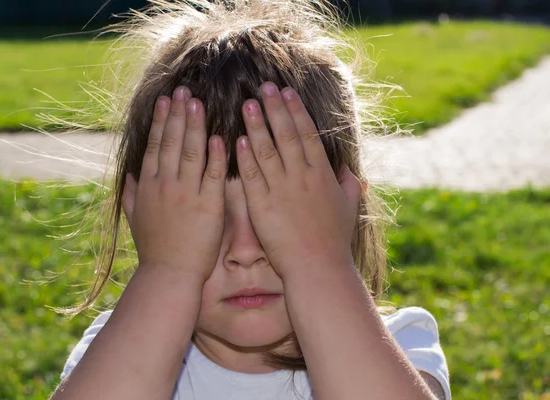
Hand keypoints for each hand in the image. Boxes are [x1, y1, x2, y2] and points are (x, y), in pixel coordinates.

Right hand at [121, 86, 226, 281]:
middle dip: (178, 114)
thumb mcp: (135, 219)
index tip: (166, 101)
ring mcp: (187, 194)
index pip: (155, 146)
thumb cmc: (155, 249)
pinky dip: (216, 155)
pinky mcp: (208, 205)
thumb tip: (128, 176)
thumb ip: (131, 195)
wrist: (169, 275)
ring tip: (197, 103)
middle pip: (171, 142)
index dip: (161, 121)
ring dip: (194, 125)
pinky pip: (213, 174)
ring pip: (191, 152)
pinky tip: (218, 136)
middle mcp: (165, 185)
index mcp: (149, 186)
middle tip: (183, 91)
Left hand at [235, 82, 361, 277]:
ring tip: (247, 105)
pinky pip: (252, 177)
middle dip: (274, 109)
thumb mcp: (348, 208)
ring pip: (266, 151)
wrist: (317, 268)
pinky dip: (245, 157)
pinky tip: (237, 140)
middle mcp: (301, 177)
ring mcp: (281, 190)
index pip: (307, 135)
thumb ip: (348, 185)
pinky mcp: (262, 206)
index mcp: (321, 174)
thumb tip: (349, 170)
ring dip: (256, 126)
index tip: (287, 92)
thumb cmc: (333, 241)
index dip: (296, 111)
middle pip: (286, 135)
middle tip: (264, 87)